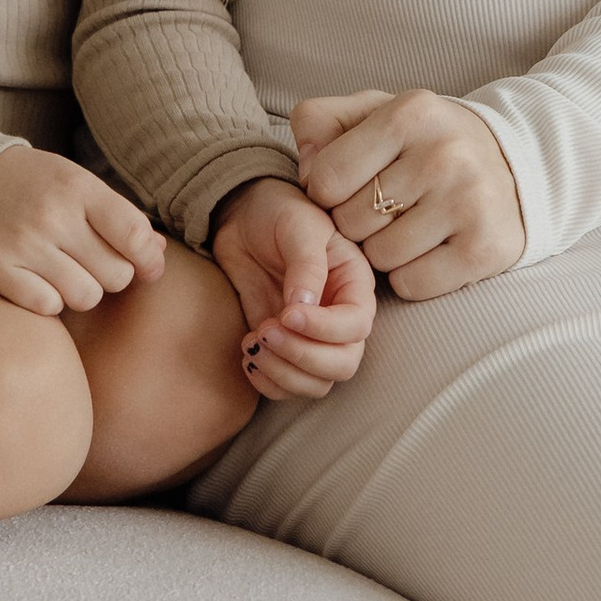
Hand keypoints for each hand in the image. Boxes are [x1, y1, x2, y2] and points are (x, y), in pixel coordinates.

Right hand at [0, 146, 167, 316]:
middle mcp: (52, 214)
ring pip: (85, 296)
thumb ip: (118, 216)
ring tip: (65, 272)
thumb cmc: (30, 185)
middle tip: (91, 263)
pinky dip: (49, 300)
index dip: (149, 259)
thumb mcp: (76, 184)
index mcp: (78, 187)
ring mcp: (22, 243)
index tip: (148, 268)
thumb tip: (158, 253)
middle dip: (111, 275)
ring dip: (82, 291)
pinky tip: (38, 280)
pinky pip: (47, 306)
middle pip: (115, 274)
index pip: (134, 235)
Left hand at [209, 178, 375, 398]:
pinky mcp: (284, 349)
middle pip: (343, 364)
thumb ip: (306, 265)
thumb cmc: (279, 213)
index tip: (286, 313)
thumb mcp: (298, 226)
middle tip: (265, 330)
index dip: (324, 329)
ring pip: (316, 384)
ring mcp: (312, 338)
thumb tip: (305, 308)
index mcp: (354, 286)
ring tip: (253, 341)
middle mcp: (340, 318)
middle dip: (302, 356)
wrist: (245, 219)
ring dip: (282, 373)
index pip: (356, 326)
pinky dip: (266, 382)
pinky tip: (247, 355)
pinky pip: (286, 387)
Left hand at [293, 91, 525, 301]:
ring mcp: (469, 203)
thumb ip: (321, 122)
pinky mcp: (485, 249)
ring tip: (409, 226)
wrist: (513, 164)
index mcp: (410, 114)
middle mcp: (444, 155)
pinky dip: (412, 276)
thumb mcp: (374, 112)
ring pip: (380, 257)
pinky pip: (412, 285)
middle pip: (350, 221)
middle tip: (386, 208)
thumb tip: (304, 170)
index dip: (326, 191)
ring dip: (384, 251)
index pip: (326, 178)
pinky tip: (431, 249)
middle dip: (356, 222)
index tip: (351, 185)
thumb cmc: (424, 142)